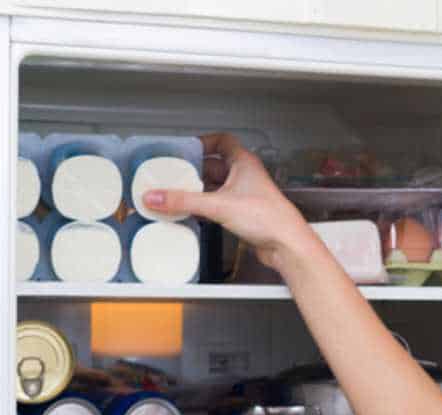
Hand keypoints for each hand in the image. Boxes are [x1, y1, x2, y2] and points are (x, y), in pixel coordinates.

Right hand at [141, 133, 315, 267]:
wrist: (287, 245)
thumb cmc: (268, 218)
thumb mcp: (218, 205)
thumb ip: (184, 201)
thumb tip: (155, 196)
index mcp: (244, 163)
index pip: (222, 141)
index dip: (203, 142)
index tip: (184, 148)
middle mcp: (245, 176)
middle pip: (213, 166)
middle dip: (193, 170)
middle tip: (172, 174)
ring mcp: (244, 195)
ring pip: (215, 187)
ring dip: (197, 191)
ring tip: (175, 194)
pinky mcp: (243, 214)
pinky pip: (218, 205)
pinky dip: (203, 207)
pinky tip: (190, 213)